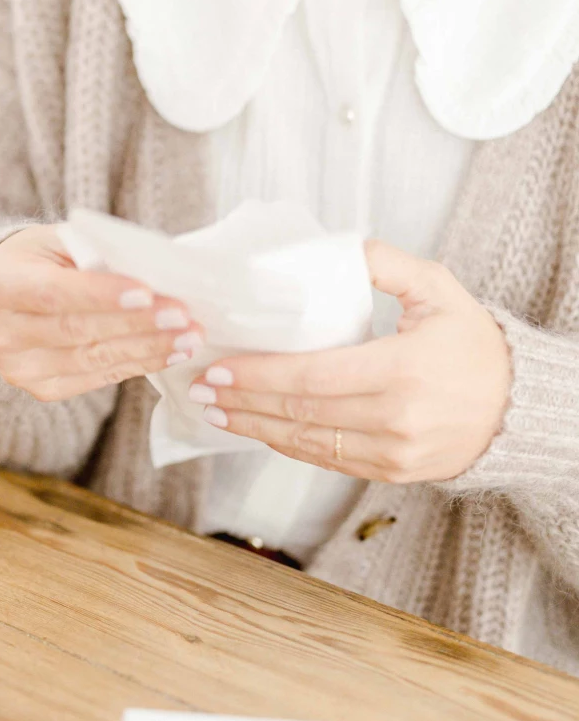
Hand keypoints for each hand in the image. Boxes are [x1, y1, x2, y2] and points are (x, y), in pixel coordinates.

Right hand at [0, 225, 202, 401]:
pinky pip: (97, 378)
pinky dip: (136, 364)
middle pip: (76, 330)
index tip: (148, 293)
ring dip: (147, 348)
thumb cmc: (42, 257)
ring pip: (92, 360)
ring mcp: (16, 367)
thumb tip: (155, 277)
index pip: (52, 293)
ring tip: (188, 336)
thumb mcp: (61, 240)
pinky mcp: (40, 388)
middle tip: (184, 316)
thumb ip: (97, 254)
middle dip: (137, 324)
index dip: (101, 295)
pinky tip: (167, 352)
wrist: (9, 291)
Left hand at [182, 238, 512, 483]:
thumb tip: (339, 247)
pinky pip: (328, 460)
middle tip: (201, 388)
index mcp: (403, 370)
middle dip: (242, 401)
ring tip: (216, 411)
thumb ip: (386, 264)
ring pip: (308, 443)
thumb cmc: (476, 347)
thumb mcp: (439, 290)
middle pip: (300, 412)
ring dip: (255, 427)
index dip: (259, 376)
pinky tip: (259, 428)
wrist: (519, 409)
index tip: (219, 368)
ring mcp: (394, 452)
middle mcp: (396, 417)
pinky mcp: (392, 473)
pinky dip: (289, 444)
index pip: (312, 377)